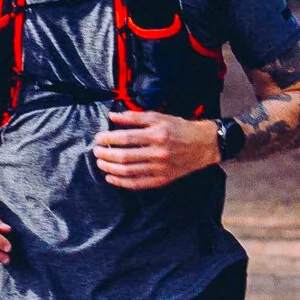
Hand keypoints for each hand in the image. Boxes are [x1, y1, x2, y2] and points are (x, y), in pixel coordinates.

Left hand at [92, 110, 219, 190]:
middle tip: (96, 151)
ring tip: (101, 163)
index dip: (108, 138)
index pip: (126, 138)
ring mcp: (160, 168)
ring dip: (110, 168)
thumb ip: (134, 117)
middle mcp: (158, 153)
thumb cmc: (179, 128)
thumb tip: (113, 116)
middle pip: (125, 156)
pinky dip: (122, 182)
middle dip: (106, 154)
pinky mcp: (162, 179)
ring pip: (129, 172)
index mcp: (157, 135)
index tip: (98, 138)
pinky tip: (111, 178)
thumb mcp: (158, 117)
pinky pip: (138, 184)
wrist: (203, 145)